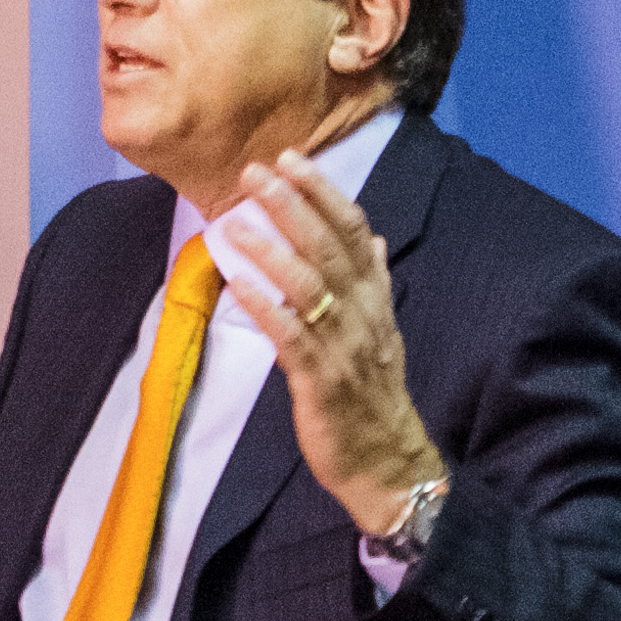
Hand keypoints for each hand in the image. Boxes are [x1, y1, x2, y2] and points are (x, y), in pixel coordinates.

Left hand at [215, 150, 445, 534]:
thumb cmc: (373, 395)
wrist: (386, 461)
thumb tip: (373, 236)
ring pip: (309, 286)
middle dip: (292, 205)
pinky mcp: (320, 380)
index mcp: (375, 298)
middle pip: (328, 247)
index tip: (292, 159)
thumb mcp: (382, 331)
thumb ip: (375, 282)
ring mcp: (343, 347)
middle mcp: (362, 314)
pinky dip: (265, 306)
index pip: (354, 231)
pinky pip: (291, 337)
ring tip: (234, 220)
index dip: (323, 193)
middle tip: (255, 171)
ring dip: (270, 249)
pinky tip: (239, 283)